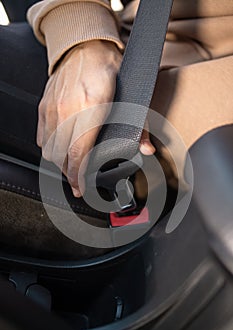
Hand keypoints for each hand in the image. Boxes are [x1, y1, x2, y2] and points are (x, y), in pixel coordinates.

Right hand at [37, 40, 154, 196]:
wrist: (85, 45)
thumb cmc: (109, 68)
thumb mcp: (130, 95)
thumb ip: (138, 126)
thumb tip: (146, 149)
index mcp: (90, 109)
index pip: (79, 153)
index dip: (79, 176)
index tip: (81, 188)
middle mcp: (67, 110)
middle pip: (62, 156)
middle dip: (70, 174)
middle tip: (79, 183)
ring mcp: (52, 108)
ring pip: (49, 148)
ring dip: (60, 163)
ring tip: (70, 170)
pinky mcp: (44, 105)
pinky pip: (41, 135)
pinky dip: (49, 148)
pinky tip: (59, 151)